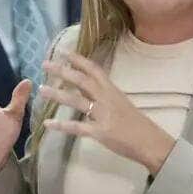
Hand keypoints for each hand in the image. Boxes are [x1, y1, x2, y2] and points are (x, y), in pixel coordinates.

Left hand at [39, 49, 175, 172]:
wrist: (150, 142)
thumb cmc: (135, 123)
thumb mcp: (120, 102)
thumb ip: (102, 94)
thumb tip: (84, 86)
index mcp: (112, 90)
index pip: (94, 69)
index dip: (78, 59)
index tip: (63, 51)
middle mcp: (106, 99)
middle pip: (82, 81)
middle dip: (63, 71)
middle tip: (45, 64)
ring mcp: (103, 115)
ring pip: (77, 101)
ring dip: (58, 94)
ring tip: (42, 90)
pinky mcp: (100, 132)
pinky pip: (77, 127)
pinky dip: (62, 125)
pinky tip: (48, 124)